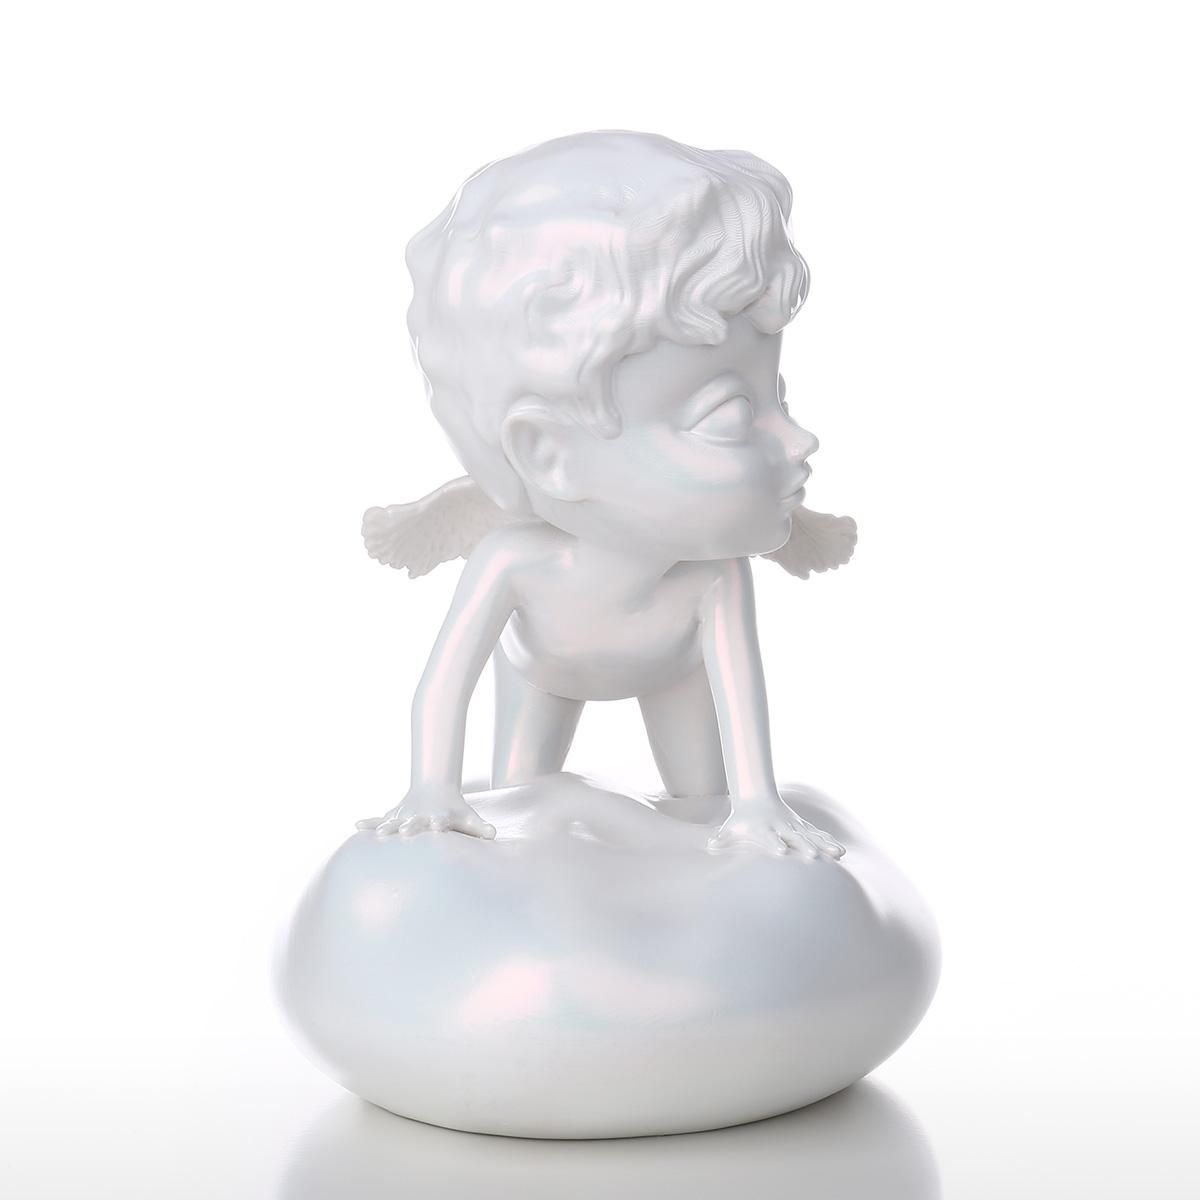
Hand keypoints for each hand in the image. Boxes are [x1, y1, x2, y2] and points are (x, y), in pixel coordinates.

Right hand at [356, 783, 496, 839]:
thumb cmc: (454, 810)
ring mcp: (405, 815)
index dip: (439, 823)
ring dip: (386, 826)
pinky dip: (369, 822)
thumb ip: (479, 827)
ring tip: (379, 833)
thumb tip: (493, 834)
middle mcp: (420, 815)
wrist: (434, 787)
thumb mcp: (468, 817)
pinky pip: (379, 819)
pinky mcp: (394, 816)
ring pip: (394, 821)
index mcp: (440, 817)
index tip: (437, 826)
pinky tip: (356, 825)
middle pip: (415, 821)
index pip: (440, 821)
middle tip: (406, 831)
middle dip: (410, 826)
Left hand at [707, 797, 844, 859]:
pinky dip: (829, 841)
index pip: (770, 837)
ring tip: (839, 853)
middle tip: (814, 856)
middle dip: (804, 846)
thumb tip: (710, 844)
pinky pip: (817, 834)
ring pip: (811, 835)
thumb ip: (723, 837)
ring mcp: (794, 826)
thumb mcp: (731, 826)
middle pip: (795, 837)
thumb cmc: (742, 818)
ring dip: (825, 844)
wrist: (757, 796)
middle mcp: (782, 827)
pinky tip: (841, 851)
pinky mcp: (801, 826)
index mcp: (765, 829)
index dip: (775, 843)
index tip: (781, 851)